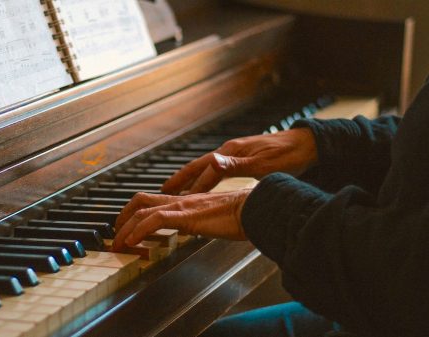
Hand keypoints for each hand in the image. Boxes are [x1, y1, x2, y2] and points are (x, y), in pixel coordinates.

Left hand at [112, 190, 250, 251]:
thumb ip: (201, 222)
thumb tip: (195, 230)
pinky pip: (154, 220)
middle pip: (140, 200)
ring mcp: (182, 206)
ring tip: (118, 243)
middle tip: (115, 233)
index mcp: (187, 200)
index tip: (127, 225)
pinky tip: (133, 241)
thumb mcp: (215, 219)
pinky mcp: (186, 215)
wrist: (256, 208)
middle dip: (122, 216)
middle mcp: (180, 200)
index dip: (135, 211)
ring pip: (141, 210)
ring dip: (125, 227)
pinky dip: (139, 231)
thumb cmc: (243, 214)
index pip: (153, 200)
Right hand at [161, 128, 317, 194]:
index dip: (189, 186)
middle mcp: (230, 151)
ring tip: (178, 191)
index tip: (173, 198)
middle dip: (180, 179)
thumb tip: (212, 163)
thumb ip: (236, 165)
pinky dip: (205, 179)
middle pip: (199, 166)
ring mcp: (236, 154)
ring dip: (191, 179)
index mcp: (232, 152)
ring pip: (206, 168)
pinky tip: (204, 186)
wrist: (308, 145)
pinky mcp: (243, 158)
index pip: (204, 171)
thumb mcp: (263, 163)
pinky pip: (216, 170)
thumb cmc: (289, 155)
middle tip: (163, 191)